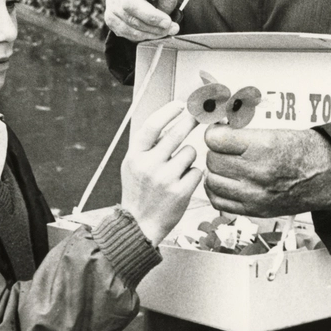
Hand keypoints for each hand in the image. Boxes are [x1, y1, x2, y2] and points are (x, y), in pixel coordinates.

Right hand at [104, 0, 179, 42]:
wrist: (150, 5)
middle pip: (128, 3)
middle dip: (150, 15)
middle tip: (168, 22)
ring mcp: (111, 4)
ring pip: (128, 20)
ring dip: (151, 28)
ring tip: (168, 29)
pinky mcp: (111, 20)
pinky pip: (126, 31)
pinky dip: (144, 35)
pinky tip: (157, 33)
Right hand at [121, 102, 201, 244]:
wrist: (139, 225)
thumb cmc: (138, 191)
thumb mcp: (133, 164)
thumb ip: (148, 144)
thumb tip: (170, 119)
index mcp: (135, 156)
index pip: (152, 125)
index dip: (168, 111)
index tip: (180, 105)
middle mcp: (149, 165)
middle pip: (176, 133)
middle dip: (190, 121)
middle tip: (198, 115)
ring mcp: (165, 179)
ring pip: (190, 152)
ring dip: (188, 157)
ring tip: (178, 169)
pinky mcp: (181, 192)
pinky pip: (197, 171)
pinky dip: (193, 174)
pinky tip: (183, 183)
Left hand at [203, 126, 330, 217]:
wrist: (327, 176)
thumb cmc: (305, 151)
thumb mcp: (276, 130)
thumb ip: (244, 131)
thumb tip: (219, 127)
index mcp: (263, 146)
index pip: (215, 139)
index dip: (214, 132)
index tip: (219, 131)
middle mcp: (258, 172)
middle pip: (212, 160)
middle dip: (215, 151)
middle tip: (224, 147)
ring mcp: (255, 194)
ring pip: (212, 181)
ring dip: (215, 171)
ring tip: (225, 164)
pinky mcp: (255, 209)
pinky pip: (219, 201)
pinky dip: (217, 190)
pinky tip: (225, 181)